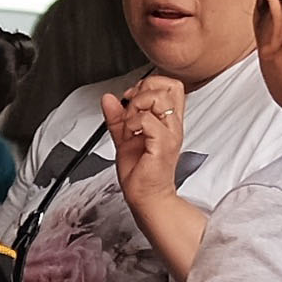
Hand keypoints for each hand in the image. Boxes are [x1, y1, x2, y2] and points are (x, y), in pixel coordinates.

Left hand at [108, 74, 187, 205]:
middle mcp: (172, 125)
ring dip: (137, 105)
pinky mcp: (163, 145)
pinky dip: (133, 123)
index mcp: (167, 121)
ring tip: (131, 123)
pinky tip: (130, 134)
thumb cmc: (141, 173)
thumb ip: (117, 117)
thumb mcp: (124, 138)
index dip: (149, 84)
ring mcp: (170, 134)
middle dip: (143, 90)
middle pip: (169, 85)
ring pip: (158, 98)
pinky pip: (147, 120)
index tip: (132, 99)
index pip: (171, 85)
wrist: (146, 197)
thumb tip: (109, 99)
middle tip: (131, 109)